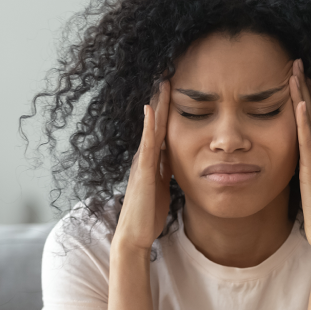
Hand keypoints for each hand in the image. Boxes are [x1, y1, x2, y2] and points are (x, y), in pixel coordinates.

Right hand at [113, 81, 172, 251]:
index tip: (175, 90)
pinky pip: (147, 144)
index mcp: (151, 161)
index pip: (161, 130)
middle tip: (168, 75)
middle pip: (155, 123)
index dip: (167, 110)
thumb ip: (167, 172)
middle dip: (162, 100)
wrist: (135, 234)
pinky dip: (149, 126)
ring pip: (151, 128)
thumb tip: (176, 160)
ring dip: (157, 105)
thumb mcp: (163, 187)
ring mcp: (142, 162)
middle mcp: (144, 157)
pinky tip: (151, 109)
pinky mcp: (143, 171)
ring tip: (162, 82)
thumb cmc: (149, 214)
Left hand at [289, 59, 310, 253]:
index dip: (302, 97)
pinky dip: (304, 122)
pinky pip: (307, 142)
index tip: (295, 75)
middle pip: (310, 113)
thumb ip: (301, 174)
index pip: (307, 121)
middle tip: (296, 61)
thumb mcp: (304, 189)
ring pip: (308, 121)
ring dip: (303, 95)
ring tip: (296, 71)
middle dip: (303, 87)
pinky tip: (300, 103)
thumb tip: (290, 165)